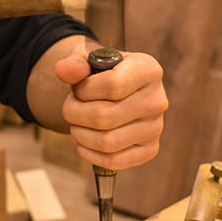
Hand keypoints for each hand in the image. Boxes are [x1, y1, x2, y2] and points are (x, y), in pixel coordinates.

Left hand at [55, 46, 167, 169]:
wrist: (118, 92)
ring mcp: (155, 128)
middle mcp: (157, 101)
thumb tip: (63, 71)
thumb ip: (75, 63)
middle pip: (106, 117)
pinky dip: (90, 155)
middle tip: (69, 109)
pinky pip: (114, 161)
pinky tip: (82, 143)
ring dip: (80, 135)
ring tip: (75, 125)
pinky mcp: (150, 149)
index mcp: (148, 71)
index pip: (112, 86)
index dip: (84, 91)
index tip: (77, 90)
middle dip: (75, 114)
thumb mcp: (88, 59)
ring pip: (108, 142)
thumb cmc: (102, 73)